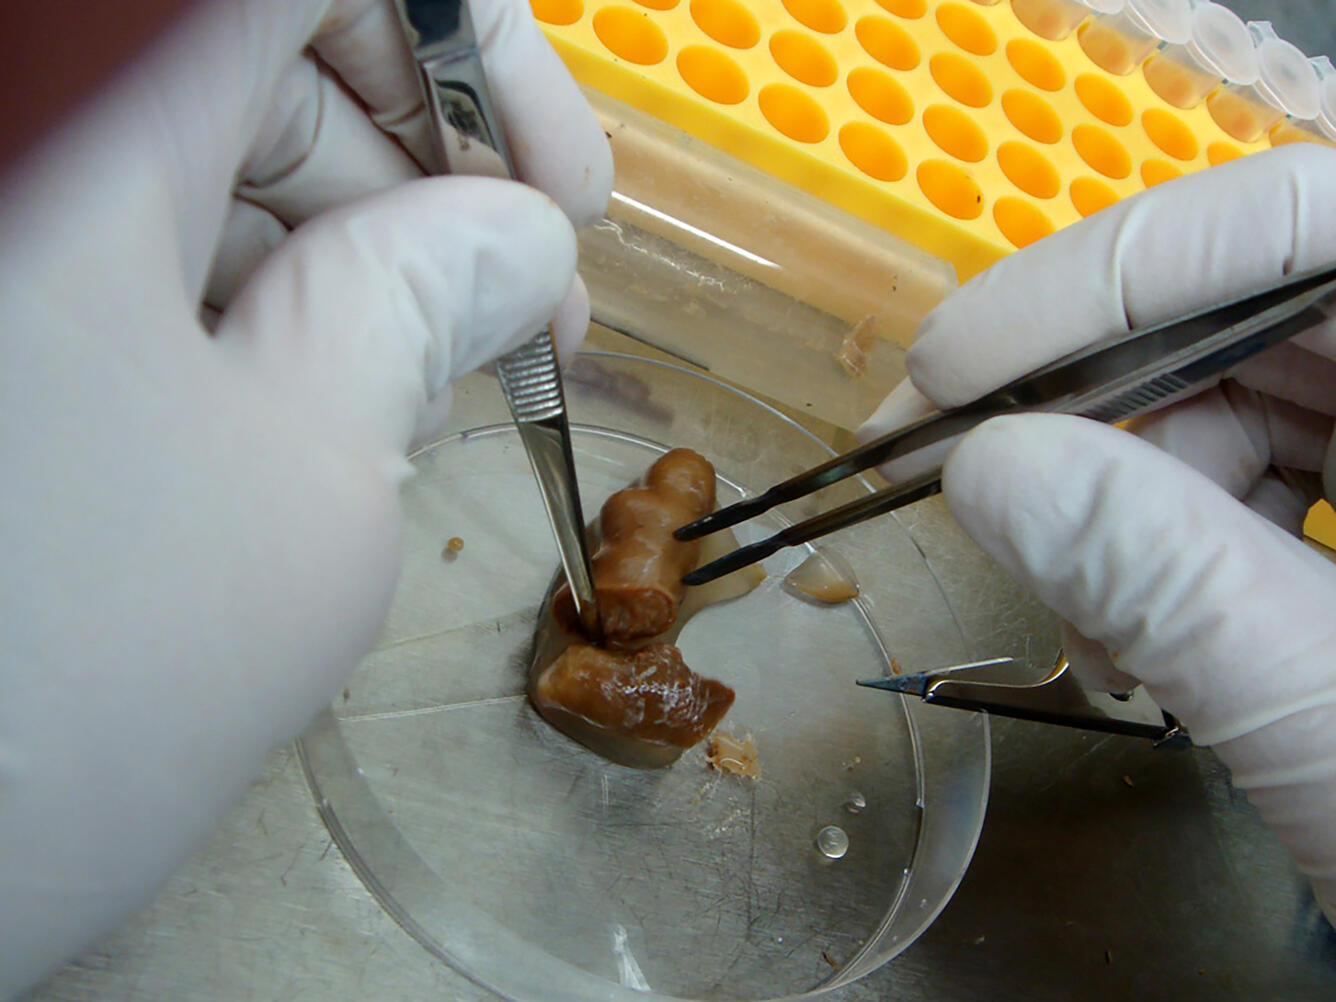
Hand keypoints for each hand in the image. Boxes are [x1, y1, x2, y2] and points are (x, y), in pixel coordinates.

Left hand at [0, 0, 610, 992]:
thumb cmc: (36, 691)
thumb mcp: (300, 485)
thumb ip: (423, 309)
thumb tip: (519, 236)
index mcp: (74, 111)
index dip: (472, 45)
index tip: (560, 190)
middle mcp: (9, 133)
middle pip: (253, 50)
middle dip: (418, 169)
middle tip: (521, 312)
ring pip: (187, 149)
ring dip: (337, 245)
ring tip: (422, 379)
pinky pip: (117, 242)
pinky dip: (235, 295)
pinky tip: (303, 396)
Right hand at [859, 144, 1335, 925]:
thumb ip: (1174, 583)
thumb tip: (986, 467)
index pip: (1311, 218)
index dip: (1117, 271)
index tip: (954, 364)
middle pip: (1263, 298)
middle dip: (1094, 394)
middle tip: (957, 473)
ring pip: (1253, 378)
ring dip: (1130, 482)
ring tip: (1087, 611)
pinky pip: (1273, 451)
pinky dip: (1180, 523)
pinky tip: (1146, 617)